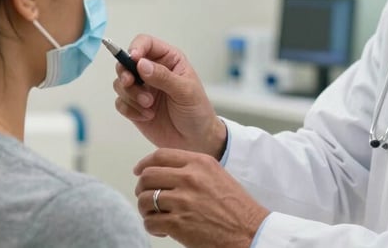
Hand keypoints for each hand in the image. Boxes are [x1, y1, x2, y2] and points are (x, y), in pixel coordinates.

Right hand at [113, 34, 226, 156]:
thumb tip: (141, 64)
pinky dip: (130, 110)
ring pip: (120, 83)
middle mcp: (153, 71)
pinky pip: (120, 103)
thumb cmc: (197, 111)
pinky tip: (147, 116)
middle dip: (126, 74)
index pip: (146, 43)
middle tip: (131, 84)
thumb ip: (164, 77)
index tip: (133, 59)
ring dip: (131, 95)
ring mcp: (142, 89)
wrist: (195, 140)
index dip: (136, 48)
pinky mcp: (134, 106)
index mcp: (168, 59)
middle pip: (126, 62)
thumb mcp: (185, 91)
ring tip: (149, 106)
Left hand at [135, 149, 268, 247]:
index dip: (144, 163)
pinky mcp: (178, 223)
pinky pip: (150, 222)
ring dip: (146, 209)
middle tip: (146, 196)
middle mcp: (189, 178)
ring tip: (155, 215)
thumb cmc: (236, 206)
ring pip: (145, 199)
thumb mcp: (217, 174)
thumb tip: (166, 171)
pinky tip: (163, 229)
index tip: (139, 170)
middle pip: (148, 176)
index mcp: (199, 163)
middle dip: (142, 188)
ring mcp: (183, 201)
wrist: (248, 231)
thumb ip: (193, 168)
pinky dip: (152, 227)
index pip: (160, 155)